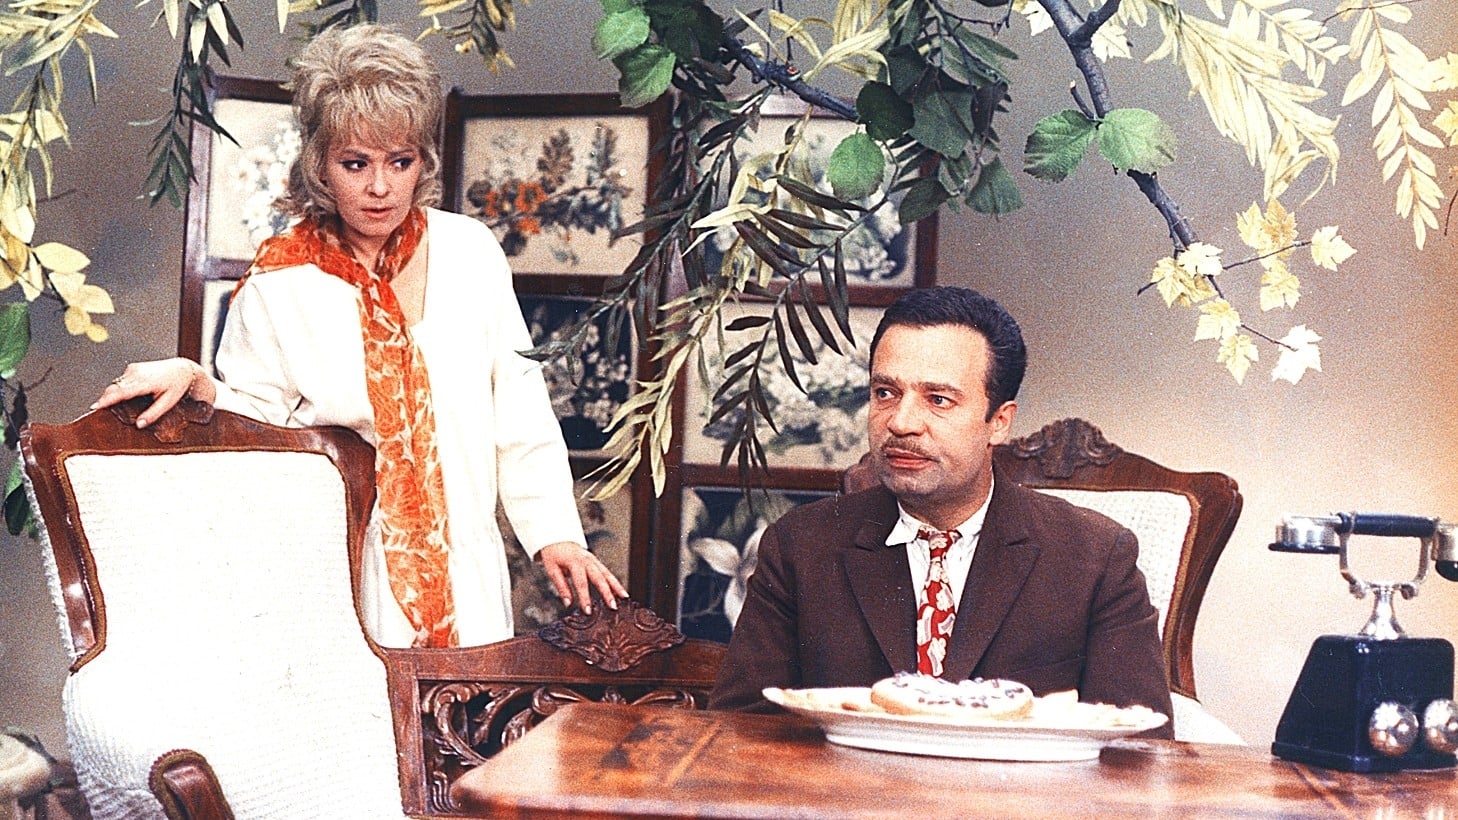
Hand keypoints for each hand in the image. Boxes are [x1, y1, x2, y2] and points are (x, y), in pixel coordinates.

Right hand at [91, 358, 216, 428]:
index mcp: (146, 381)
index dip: (107, 400)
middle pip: (114, 387)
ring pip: (116, 383)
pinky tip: (120, 397)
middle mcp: (137, 373)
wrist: (183, 369)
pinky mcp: (133, 368)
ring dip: (111, 394)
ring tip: (106, 405)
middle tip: (97, 410)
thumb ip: (154, 413)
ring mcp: (134, 369)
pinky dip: (118, 388)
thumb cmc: (177, 385)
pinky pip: (120, 380)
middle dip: (105, 398)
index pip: (122, 392)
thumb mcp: (169, 402)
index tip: (96, 407)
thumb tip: (139, 424)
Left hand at [537, 541, 627, 614]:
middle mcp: (587, 561)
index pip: (581, 583)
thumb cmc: (554, 555)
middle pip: (599, 578)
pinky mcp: (597, 563)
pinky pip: (608, 573)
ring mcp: (594, 561)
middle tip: (612, 606)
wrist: (559, 539)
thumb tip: (568, 603)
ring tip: (624, 598)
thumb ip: (561, 587)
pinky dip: (615, 583)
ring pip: (608, 574)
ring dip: (617, 587)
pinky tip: (621, 592)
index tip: (588, 611)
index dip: (585, 598)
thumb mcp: (552, 570)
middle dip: (607, 593)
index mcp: (574, 562)